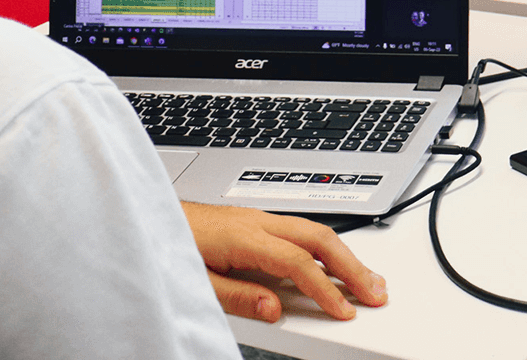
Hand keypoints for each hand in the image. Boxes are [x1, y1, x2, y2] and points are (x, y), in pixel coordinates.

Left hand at [179, 201, 387, 322]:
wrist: (150, 216)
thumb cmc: (170, 246)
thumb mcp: (197, 282)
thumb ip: (237, 296)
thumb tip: (273, 308)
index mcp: (244, 237)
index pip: (298, 263)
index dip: (326, 289)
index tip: (345, 310)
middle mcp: (257, 222)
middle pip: (320, 238)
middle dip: (353, 266)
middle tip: (376, 292)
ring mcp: (259, 218)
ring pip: (316, 230)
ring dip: (346, 254)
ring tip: (368, 278)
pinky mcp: (256, 220)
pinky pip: (303, 229)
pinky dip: (328, 246)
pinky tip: (336, 260)